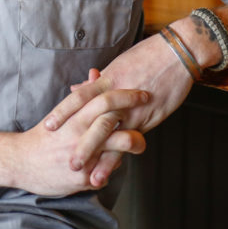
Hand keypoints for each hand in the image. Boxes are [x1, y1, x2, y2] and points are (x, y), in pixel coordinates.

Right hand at [0, 85, 148, 196]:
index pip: (105, 99)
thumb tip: (96, 74)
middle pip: (113, 120)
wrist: (20, 161)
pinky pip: (106, 172)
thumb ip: (82, 95)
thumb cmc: (44, 136)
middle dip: (135, 115)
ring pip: (116, 148)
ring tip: (141, 142)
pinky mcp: (82, 178)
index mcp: (74, 116)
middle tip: (150, 110)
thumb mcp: (62, 112)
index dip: (127, 95)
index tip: (142, 92)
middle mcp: (78, 134)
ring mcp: (82, 156)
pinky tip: (115, 164)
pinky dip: (112, 167)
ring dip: (133, 144)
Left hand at [42, 32, 194, 168]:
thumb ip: (98, 81)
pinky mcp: (150, 117)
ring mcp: (134, 108)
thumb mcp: (120, 65)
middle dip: (80, 143)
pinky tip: (113, 169)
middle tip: (65, 160)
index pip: (80, 98)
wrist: (179, 52)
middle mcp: (118, 95)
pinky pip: (131, 139)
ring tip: (88, 176)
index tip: (48, 126)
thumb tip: (76, 88)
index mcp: (109, 79)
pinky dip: (120, 154)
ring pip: (112, 135)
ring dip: (100, 157)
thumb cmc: (149, 55)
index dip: (63, 112)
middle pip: (93, 121)